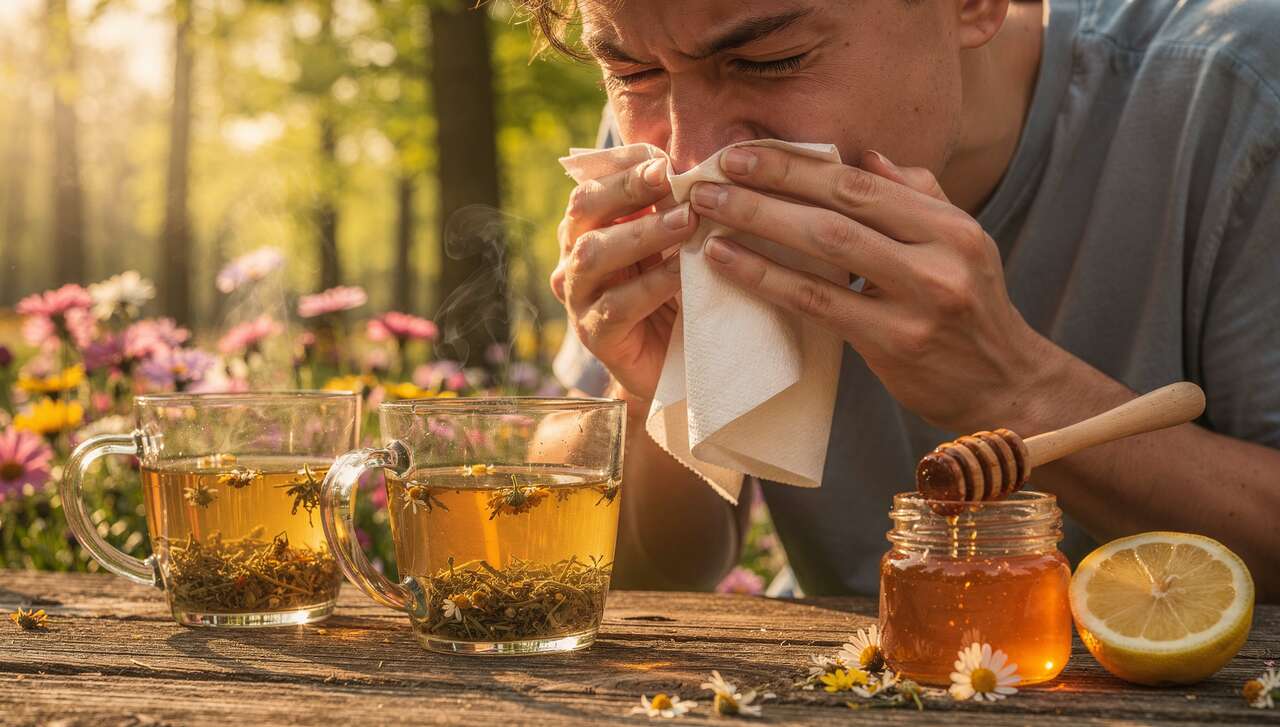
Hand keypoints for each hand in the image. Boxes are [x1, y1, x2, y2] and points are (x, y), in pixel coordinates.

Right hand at [550, 156, 698, 401]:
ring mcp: (579, 299)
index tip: (662, 157)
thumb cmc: (677, 296)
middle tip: (669, 177)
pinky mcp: (594, 336)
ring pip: (593, 255)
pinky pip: (616, 305)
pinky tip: (681, 273)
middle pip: (583, 210)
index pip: (593, 184)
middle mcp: (574, 259)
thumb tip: (695, 169)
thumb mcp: (673, 246)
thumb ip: (673, 211)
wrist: (675, 364)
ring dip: (640, 233)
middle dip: (626, 189)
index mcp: (588, 229)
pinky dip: (651, 285)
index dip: (623, 167)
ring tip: (685, 221)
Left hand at [688, 147, 1063, 432]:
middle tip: (714, 171)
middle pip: (841, 206)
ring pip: (826, 248)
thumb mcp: (962, 248)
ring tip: (709, 210)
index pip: (863, 182)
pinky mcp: (894, 343)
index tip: (746, 152)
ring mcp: (918, 301)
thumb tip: (867, 156)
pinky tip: (728, 262)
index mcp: (951, 227)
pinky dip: (768, 278)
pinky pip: (818, 303)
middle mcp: (940, 256)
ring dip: (759, 223)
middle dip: (772, 182)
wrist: (1004, 388)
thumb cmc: (970, 313)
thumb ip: (918, 198)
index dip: (800, 163)